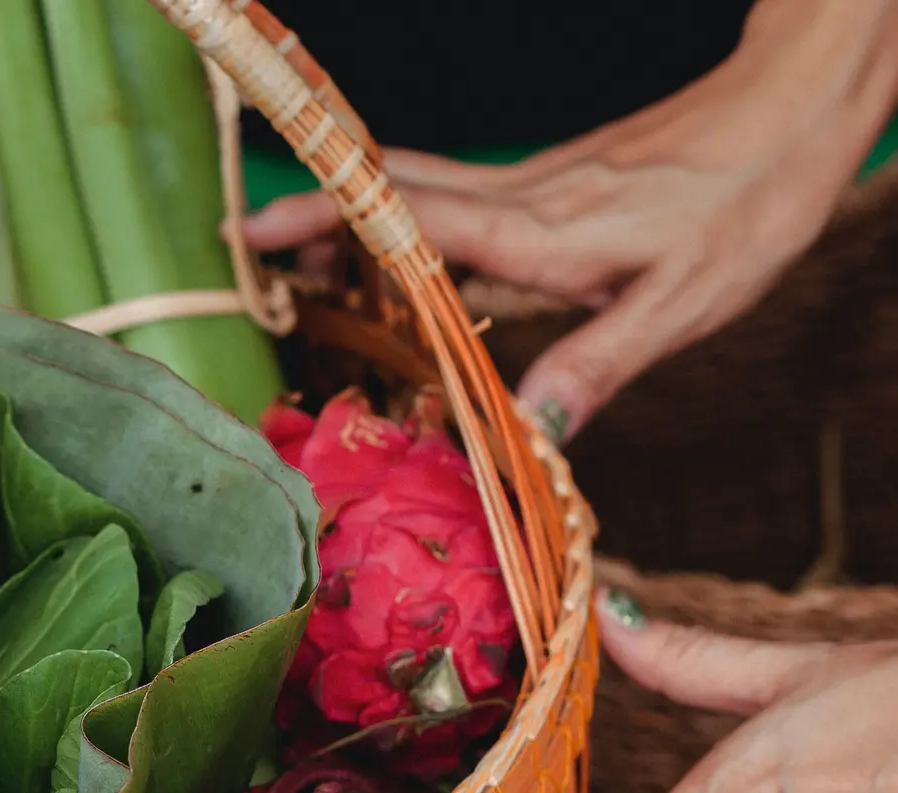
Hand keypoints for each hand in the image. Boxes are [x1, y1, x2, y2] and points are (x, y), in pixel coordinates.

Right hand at [241, 0, 897, 441]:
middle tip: (247, 240)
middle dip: (314, 209)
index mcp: (539, 231)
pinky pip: (450, 197)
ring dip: (350, 211)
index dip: (330, 222)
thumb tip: (526, 433)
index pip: (411, 219)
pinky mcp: (548, 186)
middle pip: (392, 192)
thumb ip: (598, 362)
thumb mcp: (684, 302)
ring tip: (299, 251)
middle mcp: (520, 200)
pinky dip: (399, 214)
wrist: (793, 113)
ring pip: (416, 187)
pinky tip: (394, 247)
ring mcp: (531, 186)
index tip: (260, 233)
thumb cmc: (747, 203)